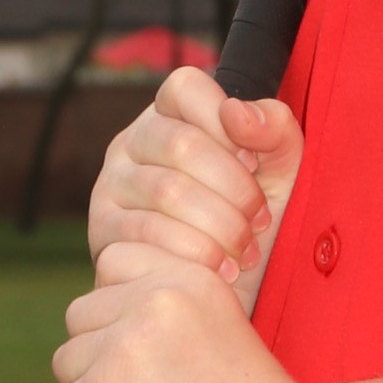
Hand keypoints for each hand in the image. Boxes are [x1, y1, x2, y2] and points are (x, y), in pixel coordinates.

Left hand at [48, 242, 304, 382]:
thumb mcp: (224, 328)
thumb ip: (171, 312)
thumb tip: (108, 324)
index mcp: (189, 275)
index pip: (113, 261)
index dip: (118, 307)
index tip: (144, 346)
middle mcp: (154, 299)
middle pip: (81, 315)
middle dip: (98, 353)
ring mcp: (125, 345)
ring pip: (67, 362)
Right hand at [86, 67, 303, 314]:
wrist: (221, 295)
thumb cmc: (249, 225)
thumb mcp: (279, 174)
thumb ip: (275, 130)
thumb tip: (236, 112)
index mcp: (172, 116)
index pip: (186, 87)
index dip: (226, 122)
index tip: (255, 163)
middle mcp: (133, 141)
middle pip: (182, 143)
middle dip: (235, 189)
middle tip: (260, 222)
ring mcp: (111, 184)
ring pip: (168, 190)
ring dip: (220, 226)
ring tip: (245, 251)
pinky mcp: (103, 229)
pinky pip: (147, 231)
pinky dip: (195, 253)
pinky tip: (220, 270)